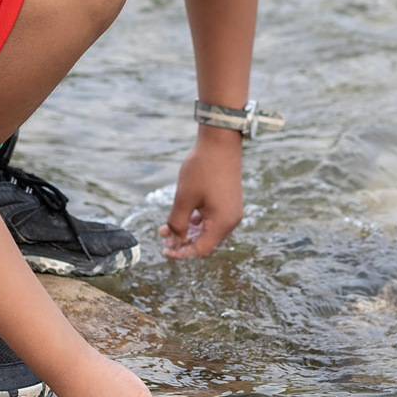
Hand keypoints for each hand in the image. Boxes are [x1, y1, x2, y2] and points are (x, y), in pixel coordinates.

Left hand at [160, 131, 242, 259]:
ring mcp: (232, 210)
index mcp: (222, 223)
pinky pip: (213, 219)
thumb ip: (177, 222)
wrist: (221, 142)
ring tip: (168, 228)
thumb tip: (174, 240)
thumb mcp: (184, 198)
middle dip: (183, 242)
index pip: (201, 250)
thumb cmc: (201, 169)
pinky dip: (198, 221)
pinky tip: (185, 217)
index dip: (182, 253)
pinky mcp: (230, 201)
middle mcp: (231, 220)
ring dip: (189, 231)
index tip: (164, 251)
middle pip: (206, 242)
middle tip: (164, 239)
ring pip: (208, 230)